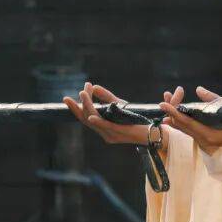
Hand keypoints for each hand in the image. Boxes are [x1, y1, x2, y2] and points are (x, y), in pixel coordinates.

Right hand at [63, 82, 182, 147]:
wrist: (155, 132)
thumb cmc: (139, 120)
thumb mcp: (120, 106)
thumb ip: (106, 97)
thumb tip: (94, 87)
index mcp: (104, 129)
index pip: (85, 118)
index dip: (76, 108)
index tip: (70, 97)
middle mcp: (105, 134)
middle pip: (85, 121)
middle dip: (75, 109)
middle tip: (66, 98)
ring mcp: (111, 134)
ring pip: (93, 121)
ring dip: (87, 106)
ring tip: (82, 93)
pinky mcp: (119, 132)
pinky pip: (105, 126)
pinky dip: (96, 121)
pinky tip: (90, 115)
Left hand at [159, 86, 221, 154]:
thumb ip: (210, 98)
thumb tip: (198, 89)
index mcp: (207, 132)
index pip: (185, 121)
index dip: (173, 112)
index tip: (163, 104)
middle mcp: (201, 138)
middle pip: (180, 124)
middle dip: (171, 111)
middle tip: (165, 98)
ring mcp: (201, 141)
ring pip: (182, 128)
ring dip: (174, 115)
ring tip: (168, 102)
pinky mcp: (201, 139)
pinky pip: (186, 130)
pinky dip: (179, 121)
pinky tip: (174, 116)